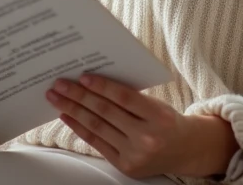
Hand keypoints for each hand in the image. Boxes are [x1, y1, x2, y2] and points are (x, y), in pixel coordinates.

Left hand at [45, 73, 237, 178]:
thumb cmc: (166, 121)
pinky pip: (97, 143)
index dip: (102, 86)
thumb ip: (131, 97)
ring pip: (97, 127)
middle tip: (59, 85)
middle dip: (78, 96)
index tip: (82, 76)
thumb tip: (93, 82)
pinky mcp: (126, 166)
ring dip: (73, 111)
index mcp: (159, 116)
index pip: (125, 98)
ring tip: (57, 98)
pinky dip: (79, 128)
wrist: (185, 150)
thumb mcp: (156, 105)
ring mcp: (135, 154)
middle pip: (106, 112)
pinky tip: (67, 116)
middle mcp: (147, 137)